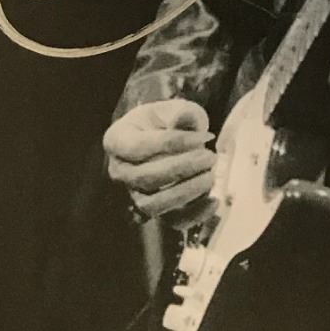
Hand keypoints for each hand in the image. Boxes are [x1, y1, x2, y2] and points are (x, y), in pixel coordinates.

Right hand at [103, 97, 214, 225]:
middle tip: (210, 157)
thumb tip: (184, 118)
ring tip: (210, 176)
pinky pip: (172, 221)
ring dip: (186, 192)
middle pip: (146, 178)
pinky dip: (195, 215)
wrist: (161, 137)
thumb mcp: (171, 109)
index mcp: (116, 140)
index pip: (140, 147)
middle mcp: (119, 172)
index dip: (175, 143)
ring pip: (155, 204)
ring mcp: (134, 194)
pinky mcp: (155, 211)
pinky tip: (213, 200)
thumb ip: (179, 113)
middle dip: (182, 169)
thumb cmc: (164, 121)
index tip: (205, 138)